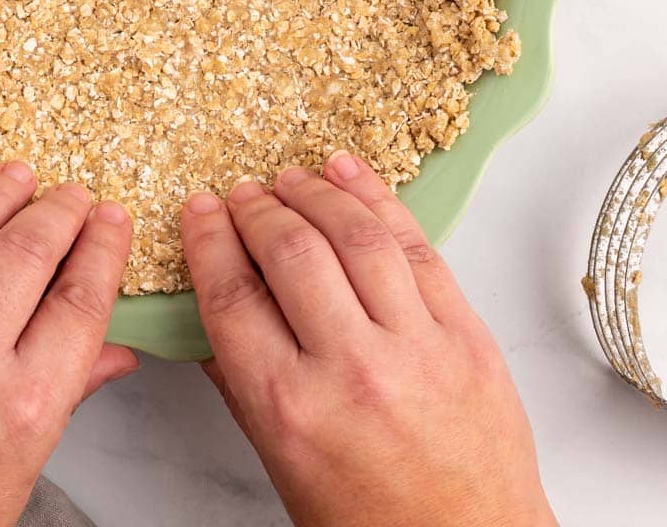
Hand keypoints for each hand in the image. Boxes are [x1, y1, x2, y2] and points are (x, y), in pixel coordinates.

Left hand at [0, 162, 136, 526]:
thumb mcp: (15, 474)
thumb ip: (66, 397)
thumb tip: (117, 352)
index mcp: (24, 408)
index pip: (81, 299)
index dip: (103, 247)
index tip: (112, 218)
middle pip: (28, 252)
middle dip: (59, 210)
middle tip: (72, 193)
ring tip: (18, 174)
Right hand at [180, 152, 556, 526]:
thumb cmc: (370, 521)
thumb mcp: (280, 462)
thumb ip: (241, 383)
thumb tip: (209, 315)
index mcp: (291, 408)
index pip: (233, 295)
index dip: (209, 239)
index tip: (200, 212)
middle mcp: (352, 369)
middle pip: (290, 252)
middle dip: (257, 210)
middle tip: (244, 194)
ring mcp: (417, 346)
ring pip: (355, 236)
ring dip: (315, 193)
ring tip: (291, 178)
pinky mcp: (467, 334)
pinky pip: (417, 246)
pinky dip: (380, 199)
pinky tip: (350, 174)